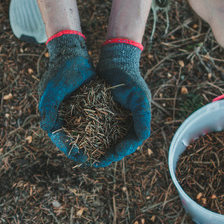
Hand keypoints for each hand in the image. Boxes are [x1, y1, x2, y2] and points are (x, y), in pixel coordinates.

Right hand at [38, 32, 95, 162]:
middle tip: (97, 160)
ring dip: (91, 144)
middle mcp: (61, 115)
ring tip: (104, 154)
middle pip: (71, 139)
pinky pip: (90, 122)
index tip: (82, 158)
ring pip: (82, 133)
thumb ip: (49, 108)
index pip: (59, 138)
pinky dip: (97, 131)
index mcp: (51, 114)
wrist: (72, 53)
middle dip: (83, 151)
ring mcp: (72, 111)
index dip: (70, 149)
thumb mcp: (54, 89)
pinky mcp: (83, 106)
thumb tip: (46, 128)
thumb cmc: (62, 70)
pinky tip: (110, 138)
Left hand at [95, 40, 151, 166]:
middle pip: (118, 144)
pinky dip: (90, 135)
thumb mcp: (139, 98)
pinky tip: (80, 141)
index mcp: (137, 121)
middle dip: (108, 154)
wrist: (115, 62)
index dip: (123, 150)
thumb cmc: (130, 79)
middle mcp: (126, 122)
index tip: (113, 154)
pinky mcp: (101, 112)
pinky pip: (96, 127)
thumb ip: (142, 117)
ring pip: (106, 139)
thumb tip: (143, 138)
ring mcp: (113, 118)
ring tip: (88, 156)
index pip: (132, 142)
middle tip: (97, 161)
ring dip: (98, 148)